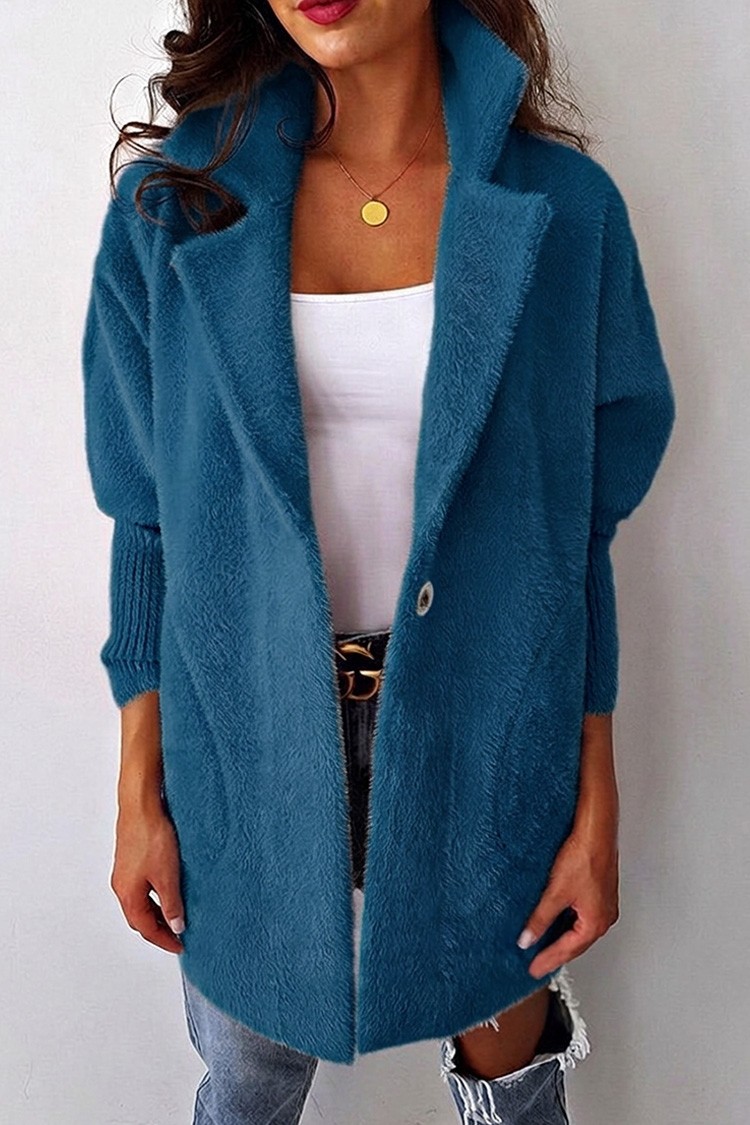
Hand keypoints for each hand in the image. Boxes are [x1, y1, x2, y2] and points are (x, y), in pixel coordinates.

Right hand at [110, 794, 185, 953]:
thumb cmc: (151, 836)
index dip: (164, 940)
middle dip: (158, 929)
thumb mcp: (168, 876)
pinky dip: (154, 896)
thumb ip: (172, 904)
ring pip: (140, 902)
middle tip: (178, 935)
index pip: (146, 928)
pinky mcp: (130, 859)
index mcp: (128, 895)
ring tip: (176, 915)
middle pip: (140, 917)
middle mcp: (122, 886)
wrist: (141, 805)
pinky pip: (141, 887)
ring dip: (156, 912)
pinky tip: (168, 890)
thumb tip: (176, 926)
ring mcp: (124, 872)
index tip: (180, 946)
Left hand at [516, 712, 619, 976]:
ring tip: (542, 943)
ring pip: (580, 928)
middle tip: (536, 962)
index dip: (548, 960)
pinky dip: (567, 920)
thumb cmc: (584, 855)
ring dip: (562, 936)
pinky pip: (582, 913)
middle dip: (557, 952)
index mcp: (596, 922)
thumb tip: (526, 940)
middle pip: (577, 942)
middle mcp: (604, 915)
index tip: (532, 969)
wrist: (597, 827)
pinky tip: (555, 916)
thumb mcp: (555, 891)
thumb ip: (540, 919)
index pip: (568, 950)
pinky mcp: (599, 887)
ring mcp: (604, 901)